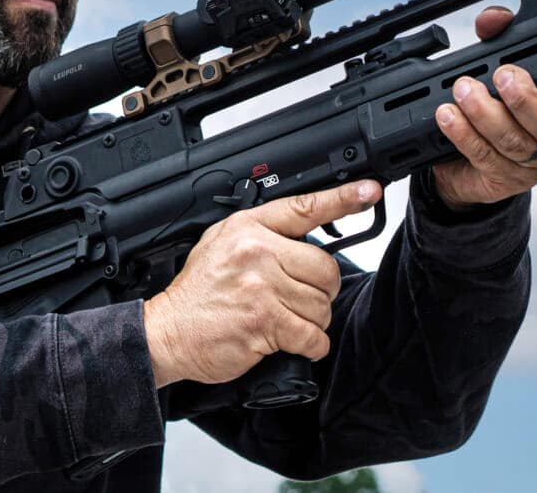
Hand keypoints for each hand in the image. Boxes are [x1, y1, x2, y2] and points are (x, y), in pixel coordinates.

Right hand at [142, 180, 381, 387]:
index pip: (304, 208)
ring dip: (313, 321)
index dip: (342, 200)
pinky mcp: (265, 322)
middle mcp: (257, 252)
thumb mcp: (220, 243)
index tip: (368, 192)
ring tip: (287, 321)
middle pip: (326, 269)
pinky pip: (312, 336)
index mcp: (248, 228)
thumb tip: (305, 235)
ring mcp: (261, 287)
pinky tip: (294, 342)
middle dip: (322, 291)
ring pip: (322, 305)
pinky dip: (311, 345)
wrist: (168, 332)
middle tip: (300, 299)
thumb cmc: (197, 293)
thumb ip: (261, 234)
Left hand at [431, 7, 536, 210]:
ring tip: (464, 90)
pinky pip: (486, 156)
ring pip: (518, 144)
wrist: (469, 153)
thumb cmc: (501, 101)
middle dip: (529, 102)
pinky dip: (464, 133)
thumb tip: (493, 20)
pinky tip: (448, 115)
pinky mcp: (505, 180)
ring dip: (486, 113)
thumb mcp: (507, 63)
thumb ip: (504, 35)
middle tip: (504, 76)